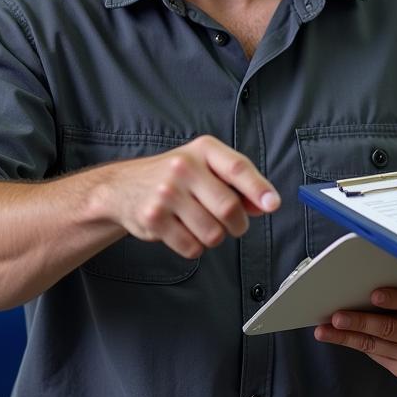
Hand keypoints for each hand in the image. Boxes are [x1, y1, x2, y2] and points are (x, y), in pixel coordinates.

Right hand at [99, 135, 279, 258]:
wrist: (123, 187)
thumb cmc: (175, 177)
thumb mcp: (206, 167)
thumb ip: (237, 183)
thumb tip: (265, 204)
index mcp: (203, 150)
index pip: (238, 168)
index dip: (259, 189)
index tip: (273, 204)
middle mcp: (183, 167)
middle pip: (229, 207)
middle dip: (238, 224)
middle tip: (234, 224)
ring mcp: (166, 193)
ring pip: (212, 233)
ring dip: (215, 237)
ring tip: (202, 224)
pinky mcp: (153, 219)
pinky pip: (191, 247)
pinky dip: (195, 247)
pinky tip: (184, 231)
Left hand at [313, 286, 396, 379]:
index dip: (392, 299)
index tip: (374, 295)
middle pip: (386, 328)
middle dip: (358, 322)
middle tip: (336, 317)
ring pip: (374, 345)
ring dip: (348, 337)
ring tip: (325, 331)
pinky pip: (377, 355)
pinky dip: (360, 345)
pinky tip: (341, 338)